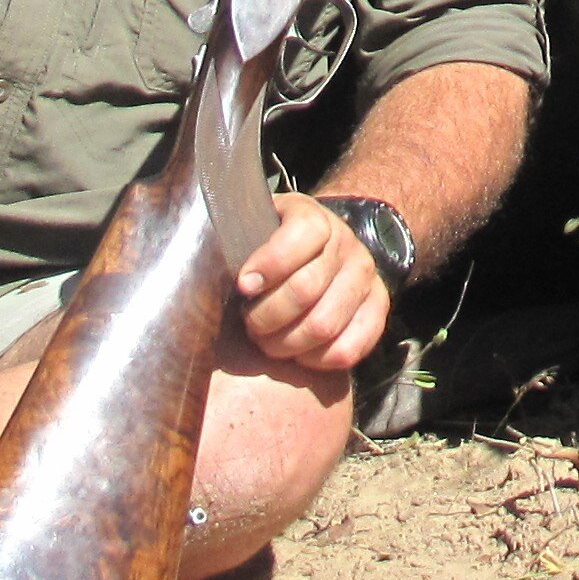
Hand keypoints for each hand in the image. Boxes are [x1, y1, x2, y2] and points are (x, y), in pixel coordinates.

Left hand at [228, 193, 389, 377]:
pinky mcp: (378, 307)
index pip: (298, 238)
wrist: (326, 245)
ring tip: (269, 342)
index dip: (267, 265)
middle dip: (267, 316)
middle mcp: (346, 245)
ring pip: (324, 325)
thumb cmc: (274, 245)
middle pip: (306, 289)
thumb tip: (200, 268)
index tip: (242, 286)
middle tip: (250, 324)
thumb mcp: (256, 228)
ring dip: (287, 344)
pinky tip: (299, 355)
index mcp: (314, 219)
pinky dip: (317, 361)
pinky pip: (350, 348)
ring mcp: (365, 277)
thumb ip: (236, 241)